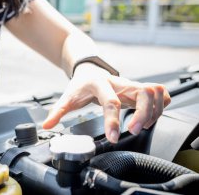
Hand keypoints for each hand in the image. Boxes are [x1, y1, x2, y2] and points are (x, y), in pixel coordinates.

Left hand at [42, 63, 170, 142]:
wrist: (89, 70)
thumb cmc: (80, 85)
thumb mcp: (67, 98)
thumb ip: (57, 112)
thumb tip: (46, 126)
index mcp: (99, 84)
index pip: (111, 101)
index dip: (113, 120)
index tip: (113, 137)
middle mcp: (119, 83)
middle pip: (143, 93)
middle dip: (143, 114)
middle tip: (134, 130)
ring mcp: (131, 85)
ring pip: (155, 91)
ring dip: (154, 111)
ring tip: (141, 126)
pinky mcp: (139, 89)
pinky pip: (160, 94)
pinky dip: (161, 106)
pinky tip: (150, 117)